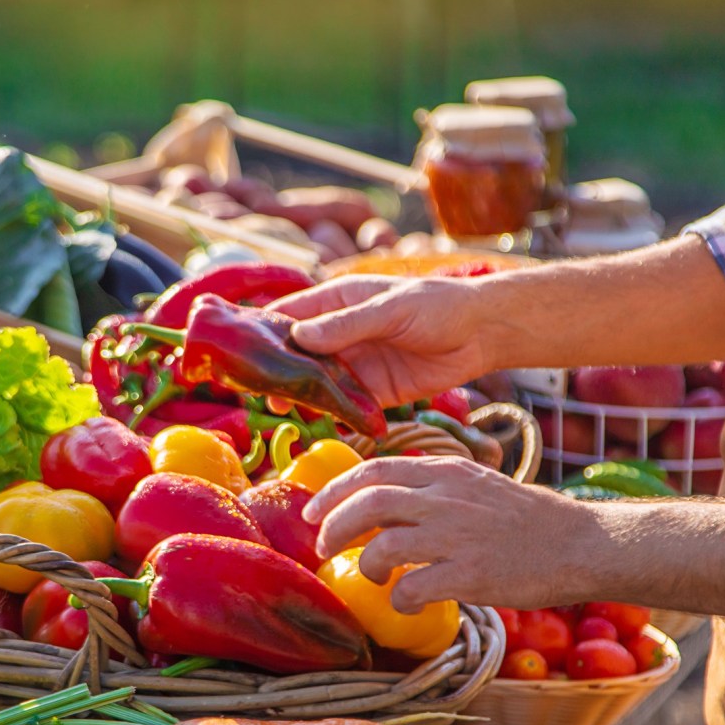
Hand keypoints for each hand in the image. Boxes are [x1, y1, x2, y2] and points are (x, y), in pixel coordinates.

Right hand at [267, 274, 491, 405]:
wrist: (482, 333)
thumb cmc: (438, 304)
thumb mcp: (390, 309)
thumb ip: (347, 324)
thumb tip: (300, 336)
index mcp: (337, 302)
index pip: (289, 315)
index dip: (264, 331)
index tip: (242, 349)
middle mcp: (339, 334)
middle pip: (297, 355)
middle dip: (278, 371)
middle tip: (260, 390)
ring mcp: (355, 364)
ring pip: (317, 383)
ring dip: (302, 397)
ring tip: (283, 410)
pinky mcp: (373, 391)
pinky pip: (346, 405)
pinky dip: (333, 414)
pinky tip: (320, 423)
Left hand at [303, 456, 595, 611]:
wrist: (581, 543)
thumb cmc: (526, 519)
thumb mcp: (474, 485)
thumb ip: (430, 487)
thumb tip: (379, 503)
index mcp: (446, 471)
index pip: (374, 469)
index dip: (334, 491)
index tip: (312, 512)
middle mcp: (447, 497)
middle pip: (367, 504)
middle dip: (333, 528)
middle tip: (324, 549)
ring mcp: (458, 535)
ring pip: (384, 546)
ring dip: (367, 567)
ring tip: (375, 577)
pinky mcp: (472, 574)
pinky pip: (413, 588)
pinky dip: (399, 600)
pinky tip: (407, 605)